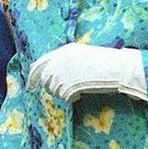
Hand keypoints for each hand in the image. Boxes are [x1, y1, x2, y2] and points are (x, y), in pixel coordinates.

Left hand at [26, 43, 147, 102]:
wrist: (117, 68)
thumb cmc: (105, 62)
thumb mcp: (82, 55)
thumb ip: (65, 62)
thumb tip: (52, 75)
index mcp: (63, 51)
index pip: (39, 64)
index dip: (33, 77)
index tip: (30, 86)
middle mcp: (60, 61)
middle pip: (45, 80)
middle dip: (51, 88)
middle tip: (65, 90)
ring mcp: (64, 74)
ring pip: (54, 91)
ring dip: (65, 92)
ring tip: (80, 87)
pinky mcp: (69, 86)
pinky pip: (65, 97)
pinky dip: (73, 98)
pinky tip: (83, 92)